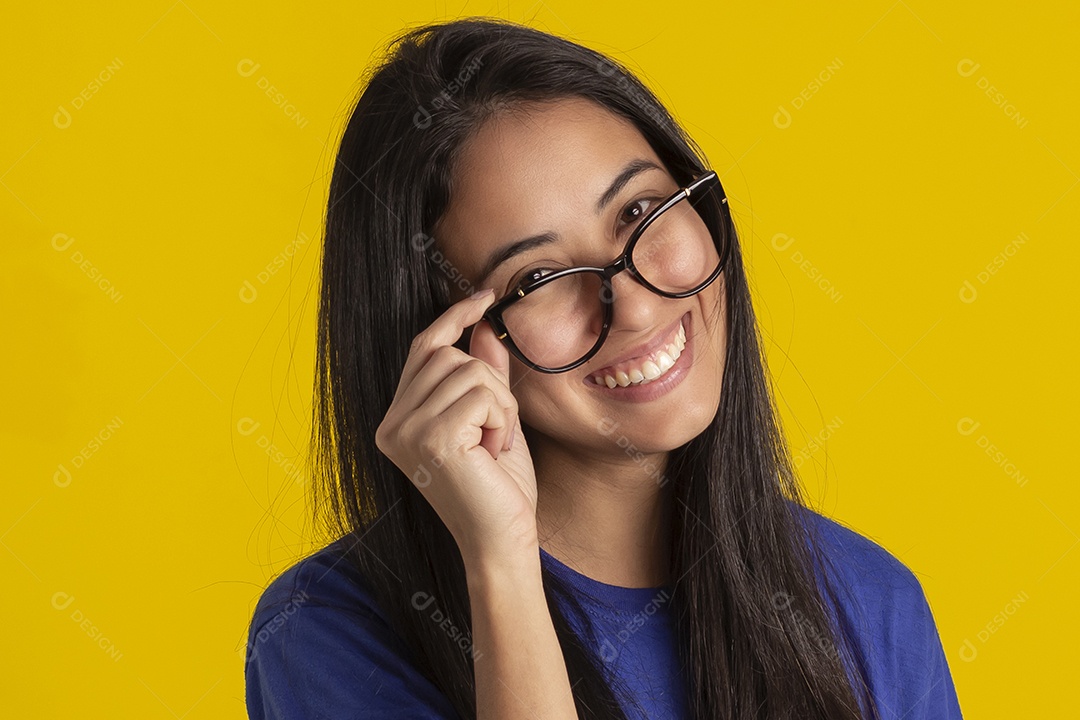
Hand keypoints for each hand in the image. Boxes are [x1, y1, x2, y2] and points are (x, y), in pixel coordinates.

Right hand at [375, 289, 538, 564]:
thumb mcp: (494, 422)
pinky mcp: (430, 439)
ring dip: (500, 405)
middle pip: (449, 356)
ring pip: (469, 371)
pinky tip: (494, 453)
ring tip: (495, 445)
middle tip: (497, 429)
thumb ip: (485, 377)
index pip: (424, 349)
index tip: (484, 296)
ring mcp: (406, 432)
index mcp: (398, 419)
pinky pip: (481, 394)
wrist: (502, 542)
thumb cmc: (499, 489)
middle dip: (490, 384)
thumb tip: (483, 329)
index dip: (454, 318)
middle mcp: (392, 424)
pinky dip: (502, 420)